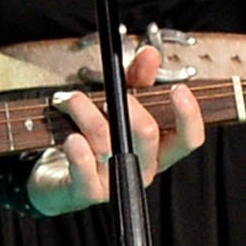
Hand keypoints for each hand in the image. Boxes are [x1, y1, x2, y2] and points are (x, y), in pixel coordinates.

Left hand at [33, 44, 204, 213]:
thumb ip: (136, 80)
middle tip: (106, 94)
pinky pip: (86, 171)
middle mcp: (141, 168)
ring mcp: (116, 182)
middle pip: (147, 135)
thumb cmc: (91, 138)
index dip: (188, 116)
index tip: (178, 89)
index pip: (188, 139)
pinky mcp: (87, 191)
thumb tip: (149, 54)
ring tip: (70, 100)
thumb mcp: (116, 104)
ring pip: (108, 142)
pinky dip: (77, 150)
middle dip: (126, 105)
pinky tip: (71, 138)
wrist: (57, 174)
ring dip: (85, 112)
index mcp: (157, 149)